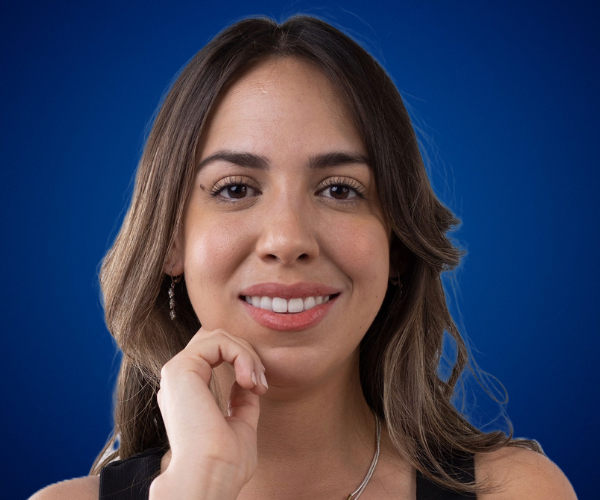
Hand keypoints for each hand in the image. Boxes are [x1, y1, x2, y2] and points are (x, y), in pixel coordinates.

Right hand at [154, 327, 267, 497]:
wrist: (210, 475)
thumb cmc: (224, 461)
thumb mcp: (241, 423)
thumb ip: (242, 399)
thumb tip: (249, 380)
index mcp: (188, 392)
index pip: (215, 352)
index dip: (244, 360)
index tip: (261, 388)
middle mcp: (179, 379)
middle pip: (217, 338)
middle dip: (246, 354)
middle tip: (260, 382)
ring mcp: (177, 372)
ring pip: (218, 335)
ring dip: (246, 354)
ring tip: (256, 382)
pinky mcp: (181, 368)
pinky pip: (218, 340)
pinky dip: (240, 354)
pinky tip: (247, 379)